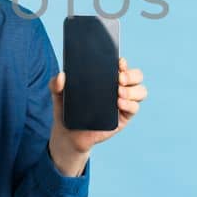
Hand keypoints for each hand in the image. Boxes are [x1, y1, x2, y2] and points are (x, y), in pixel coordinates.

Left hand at [47, 58, 146, 175]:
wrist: (68, 134)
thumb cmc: (67, 109)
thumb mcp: (58, 95)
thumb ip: (56, 84)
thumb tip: (61, 75)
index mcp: (106, 77)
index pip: (121, 65)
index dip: (123, 62)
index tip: (118, 62)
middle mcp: (118, 87)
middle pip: (137, 75)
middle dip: (131, 74)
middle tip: (119, 78)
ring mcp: (123, 102)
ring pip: (140, 91)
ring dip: (132, 90)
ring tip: (118, 93)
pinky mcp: (123, 117)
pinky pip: (135, 108)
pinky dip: (130, 104)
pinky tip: (119, 104)